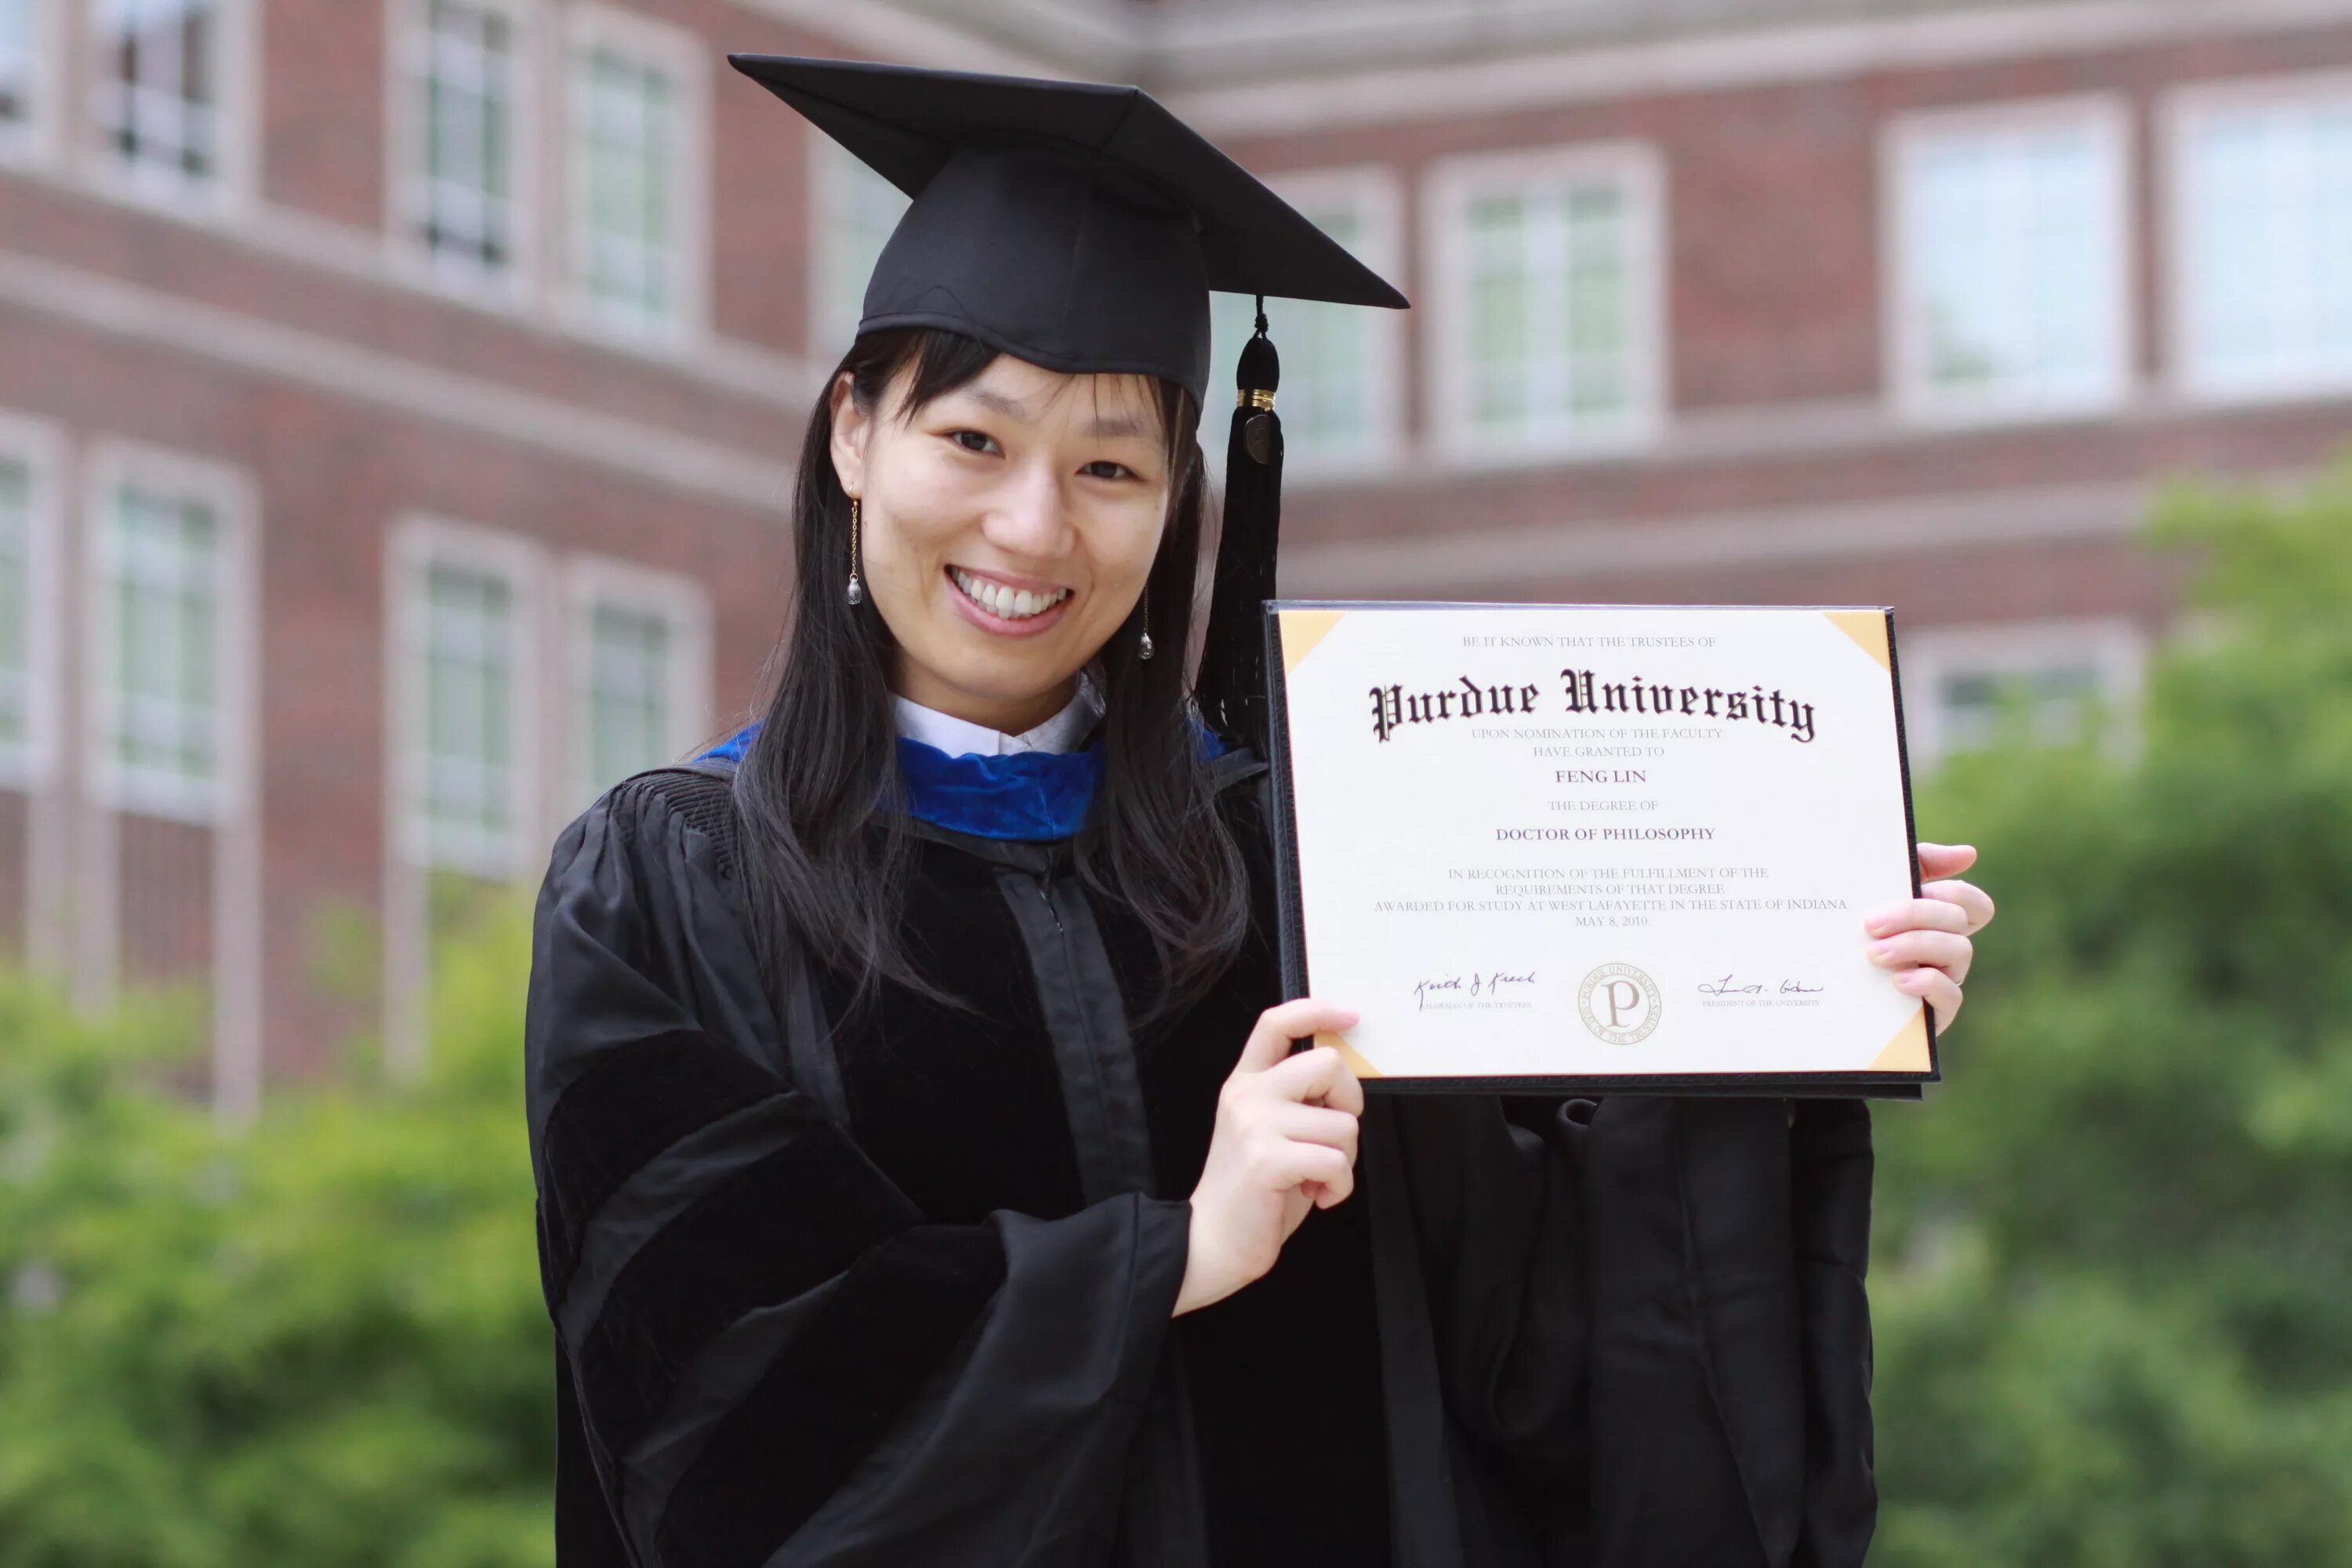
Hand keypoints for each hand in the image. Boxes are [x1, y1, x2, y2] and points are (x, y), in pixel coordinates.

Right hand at [1175, 999, 1363, 1316]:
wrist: (1213, 1243)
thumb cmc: (1252, 1192)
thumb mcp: (1269, 1129)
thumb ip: (1296, 1100)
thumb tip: (1343, 1082)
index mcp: (1245, 1082)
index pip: (1276, 1023)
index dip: (1318, 1010)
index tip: (1352, 1016)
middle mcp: (1247, 1094)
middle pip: (1327, 1063)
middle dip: (1349, 1101)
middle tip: (1334, 1136)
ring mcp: (1255, 1124)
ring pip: (1342, 1123)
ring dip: (1344, 1159)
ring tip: (1315, 1178)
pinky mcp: (1268, 1159)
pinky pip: (1336, 1161)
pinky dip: (1340, 1186)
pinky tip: (1317, 1196)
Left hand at [1863, 842, 1995, 1033]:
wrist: (1822, 997)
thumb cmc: (1850, 938)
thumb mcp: (1873, 895)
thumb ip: (1916, 866)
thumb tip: (1968, 853)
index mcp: (1936, 922)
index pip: (1972, 903)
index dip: (1956, 891)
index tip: (1919, 888)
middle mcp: (1947, 950)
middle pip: (1958, 919)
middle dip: (1915, 914)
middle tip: (1870, 924)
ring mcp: (1944, 980)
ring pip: (1959, 951)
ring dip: (1915, 945)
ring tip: (1875, 954)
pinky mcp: (1935, 1013)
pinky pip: (1951, 996)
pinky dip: (1928, 983)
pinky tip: (1899, 981)